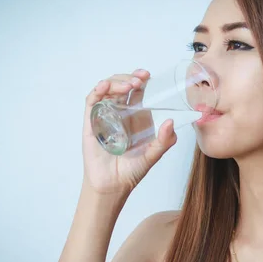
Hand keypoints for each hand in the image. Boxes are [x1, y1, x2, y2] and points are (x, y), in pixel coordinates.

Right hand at [82, 69, 176, 195]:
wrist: (113, 185)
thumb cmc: (132, 170)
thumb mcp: (154, 154)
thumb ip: (165, 141)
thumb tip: (171, 122)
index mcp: (135, 117)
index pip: (136, 91)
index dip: (140, 80)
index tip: (147, 75)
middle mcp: (119, 113)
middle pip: (121, 85)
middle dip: (129, 77)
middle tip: (139, 80)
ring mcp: (104, 116)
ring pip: (107, 90)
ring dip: (116, 82)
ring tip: (128, 85)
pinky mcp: (91, 123)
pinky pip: (92, 102)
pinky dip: (97, 91)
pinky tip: (105, 87)